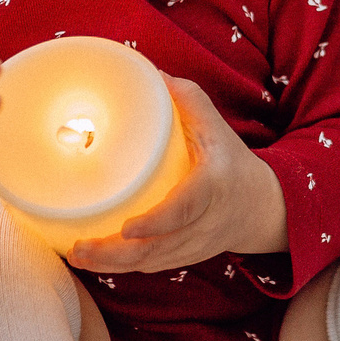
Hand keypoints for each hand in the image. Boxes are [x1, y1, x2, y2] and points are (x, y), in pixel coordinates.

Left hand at [66, 76, 287, 274]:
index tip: (128, 227)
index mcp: (213, 187)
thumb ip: (187, 100)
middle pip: (158, 247)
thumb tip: (149, 71)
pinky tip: (93, 261)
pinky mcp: (185, 257)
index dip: (156, 222)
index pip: (185, 209)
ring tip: (76, 256)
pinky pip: (151, 267)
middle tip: (80, 248)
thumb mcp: (217, 127)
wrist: (262, 207)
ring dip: (112, 265)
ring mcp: (194, 245)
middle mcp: (204, 223)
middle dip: (117, 254)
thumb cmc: (232, 161)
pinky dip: (121, 269)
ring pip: (151, 263)